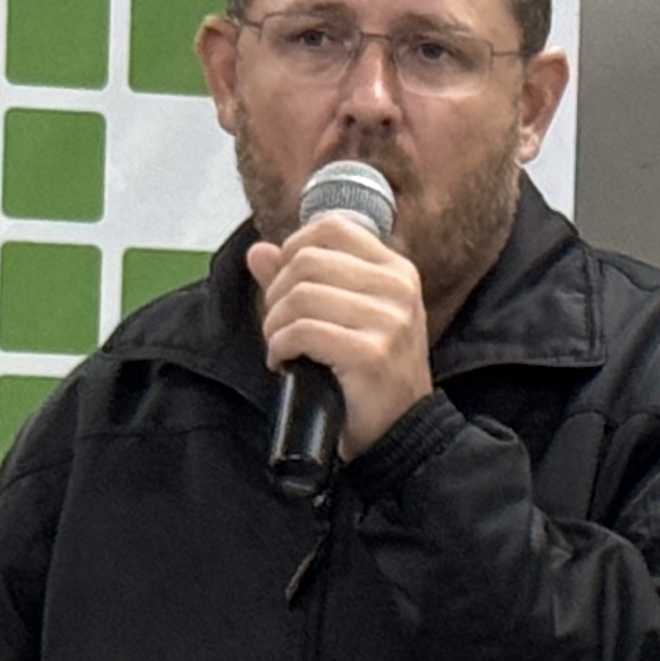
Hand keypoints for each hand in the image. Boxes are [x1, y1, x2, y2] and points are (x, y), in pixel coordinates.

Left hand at [248, 213, 431, 456]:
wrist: (401, 432)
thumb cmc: (371, 376)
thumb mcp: (347, 317)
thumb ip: (303, 280)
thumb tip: (258, 251)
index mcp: (396, 270)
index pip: (331, 228)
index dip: (293, 249)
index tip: (286, 285)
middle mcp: (397, 288)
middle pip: (306, 260)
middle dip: (276, 294)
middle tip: (278, 326)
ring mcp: (388, 321)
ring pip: (299, 296)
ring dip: (274, 325)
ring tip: (282, 347)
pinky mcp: (370, 354)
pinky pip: (301, 332)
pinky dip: (280, 348)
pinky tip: (286, 364)